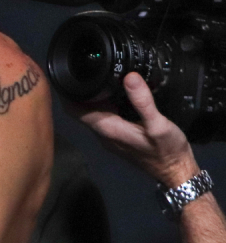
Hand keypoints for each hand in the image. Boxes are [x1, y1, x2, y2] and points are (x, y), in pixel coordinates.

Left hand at [72, 71, 198, 187]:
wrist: (176, 170)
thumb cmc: (167, 151)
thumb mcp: (158, 124)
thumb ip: (143, 102)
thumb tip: (129, 77)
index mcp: (108, 129)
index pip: (75, 111)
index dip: (68, 94)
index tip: (67, 77)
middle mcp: (104, 134)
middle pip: (82, 111)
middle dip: (80, 92)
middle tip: (85, 71)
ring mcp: (111, 136)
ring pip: (94, 113)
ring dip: (93, 98)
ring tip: (99, 77)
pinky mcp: (120, 136)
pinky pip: (106, 117)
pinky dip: (106, 104)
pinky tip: (116, 93)